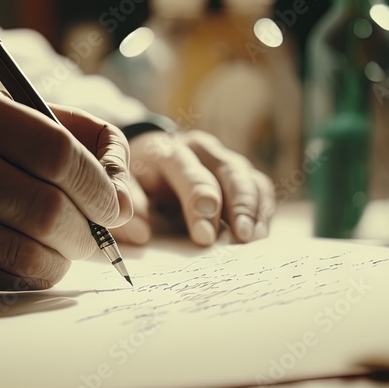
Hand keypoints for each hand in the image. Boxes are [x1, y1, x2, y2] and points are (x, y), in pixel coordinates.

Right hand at [0, 80, 132, 303]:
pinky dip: (32, 279)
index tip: (116, 204)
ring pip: (29, 249)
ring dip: (62, 260)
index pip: (58, 148)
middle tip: (100, 241)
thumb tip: (127, 192)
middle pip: (49, 204)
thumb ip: (61, 135)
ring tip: (64, 254)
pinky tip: (31, 268)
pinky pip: (3, 278)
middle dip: (89, 231)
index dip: (99, 183)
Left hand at [112, 130, 274, 246]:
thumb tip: (141, 236)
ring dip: (253, 208)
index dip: (198, 203)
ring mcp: (224, 158)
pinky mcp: (240, 172)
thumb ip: (130, 206)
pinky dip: (262, 208)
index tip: (204, 235)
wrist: (150, 155)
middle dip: (236, 204)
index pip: (188, 172)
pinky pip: (259, 186)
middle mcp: (201, 149)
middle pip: (228, 171)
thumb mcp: (125, 186)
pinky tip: (260, 232)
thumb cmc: (137, 178)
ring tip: (253, 238)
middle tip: (241, 236)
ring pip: (247, 177)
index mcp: (168, 151)